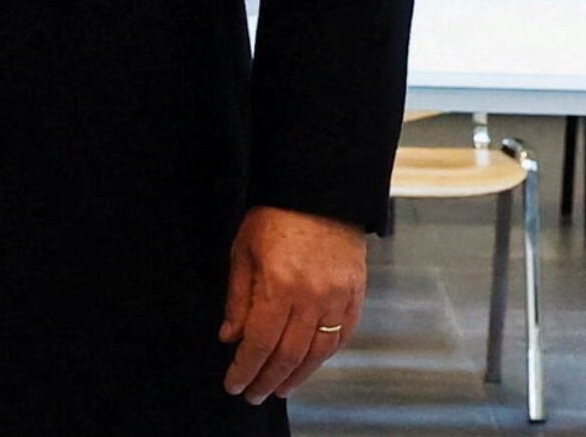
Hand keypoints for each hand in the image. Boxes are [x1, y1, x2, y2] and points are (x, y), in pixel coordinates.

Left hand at [219, 205, 366, 403]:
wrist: (320, 191)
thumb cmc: (275, 215)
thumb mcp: (243, 251)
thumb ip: (238, 298)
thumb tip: (230, 336)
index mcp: (280, 285)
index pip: (260, 341)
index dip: (245, 368)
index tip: (234, 384)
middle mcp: (312, 297)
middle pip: (288, 354)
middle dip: (267, 379)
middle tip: (253, 394)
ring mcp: (338, 298)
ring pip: (318, 352)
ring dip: (297, 376)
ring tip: (279, 389)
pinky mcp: (355, 295)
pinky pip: (342, 336)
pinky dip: (325, 356)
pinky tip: (310, 364)